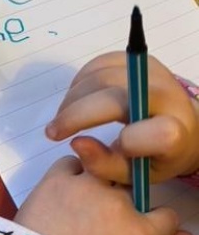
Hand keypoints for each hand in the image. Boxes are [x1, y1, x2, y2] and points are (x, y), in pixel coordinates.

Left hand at [14, 156, 194, 234]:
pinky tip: (61, 193)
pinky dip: (69, 173)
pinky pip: (70, 163)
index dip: (152, 222)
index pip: (165, 214)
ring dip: (93, 183)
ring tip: (76, 204)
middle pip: (129, 191)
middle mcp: (118, 202)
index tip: (135, 229)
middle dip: (118, 203)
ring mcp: (87, 186)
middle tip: (95, 220)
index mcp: (140, 231)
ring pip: (101, 170)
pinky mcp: (58, 177)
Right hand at [45, 51, 198, 184]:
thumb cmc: (154, 156)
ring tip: (63, 119)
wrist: (181, 126)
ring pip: (101, 78)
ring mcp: (153, 73)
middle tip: (53, 132)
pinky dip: (79, 82)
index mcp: (176, 132)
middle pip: (114, 98)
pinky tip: (75, 100)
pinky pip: (100, 64)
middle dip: (75, 115)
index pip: (157, 133)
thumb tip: (75, 142)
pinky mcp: (139, 60)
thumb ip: (104, 165)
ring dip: (72, 99)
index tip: (101, 149)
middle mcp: (167, 97)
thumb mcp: (134, 174)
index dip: (128, 142)